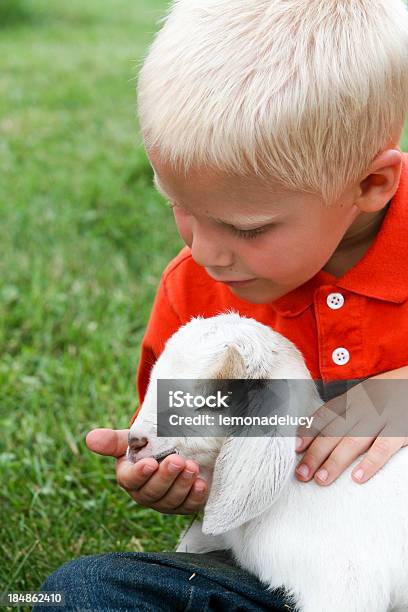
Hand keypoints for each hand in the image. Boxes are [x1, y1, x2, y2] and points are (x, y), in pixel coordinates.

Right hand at [86, 428, 207, 513]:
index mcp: (129, 477)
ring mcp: (164, 502)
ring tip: (192, 468)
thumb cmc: (148, 444)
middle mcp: (144, 493)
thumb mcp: (132, 439)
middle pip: (152, 493)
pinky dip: (195, 496)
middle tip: (178, 461)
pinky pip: (188, 506)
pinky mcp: (183, 504)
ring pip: (171, 501)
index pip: (130, 481)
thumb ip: (112, 440)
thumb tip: (90, 438)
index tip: (151, 463)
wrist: (174, 448)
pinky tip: (201, 484)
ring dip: (182, 485)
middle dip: (166, 477)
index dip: (140, 474)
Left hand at [294, 378, 407, 485]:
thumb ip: (351, 409)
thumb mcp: (370, 393)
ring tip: (320, 479)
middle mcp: (364, 406)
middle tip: (301, 474)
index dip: (309, 431)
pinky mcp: (400, 429)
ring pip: (352, 442)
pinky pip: (383, 448)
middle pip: (333, 431)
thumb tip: (325, 429)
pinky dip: (370, 463)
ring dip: (334, 462)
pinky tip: (357, 478)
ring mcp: (382, 417)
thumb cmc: (395, 392)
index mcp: (355, 397)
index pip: (326, 415)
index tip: (295, 448)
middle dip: (315, 453)